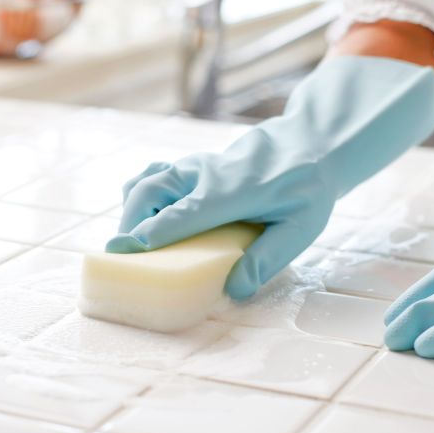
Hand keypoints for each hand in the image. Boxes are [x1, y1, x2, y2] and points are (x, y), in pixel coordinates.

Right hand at [107, 56, 433, 299]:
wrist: (310, 142)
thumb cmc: (308, 189)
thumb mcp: (301, 228)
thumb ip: (267, 258)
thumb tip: (234, 290)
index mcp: (235, 191)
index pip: (184, 213)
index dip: (153, 232)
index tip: (124, 250)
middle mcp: (208, 173)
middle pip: (152, 190)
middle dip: (130, 222)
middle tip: (123, 255)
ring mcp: (198, 163)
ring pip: (148, 179)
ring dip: (132, 208)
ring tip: (132, 240)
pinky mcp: (194, 163)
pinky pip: (155, 174)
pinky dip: (140, 194)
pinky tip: (145, 216)